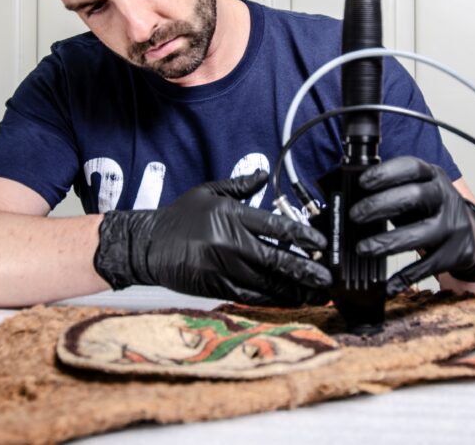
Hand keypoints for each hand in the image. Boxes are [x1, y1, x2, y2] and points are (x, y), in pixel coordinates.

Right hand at [94, 171, 331, 305]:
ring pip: (268, 283)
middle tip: (328, 279)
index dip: (303, 236)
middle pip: (278, 259)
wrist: (147, 244)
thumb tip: (262, 174)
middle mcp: (231, 242)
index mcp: (232, 216)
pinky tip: (289, 301)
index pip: (276, 226)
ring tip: (316, 294)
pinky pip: (250, 296)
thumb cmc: (179, 217)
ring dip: (295, 290)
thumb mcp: (208, 192)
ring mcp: (224, 267)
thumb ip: (239, 186)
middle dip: (307, 271)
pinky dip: (272, 300)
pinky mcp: (216, 286)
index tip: (321, 245)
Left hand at [349, 157, 474, 297]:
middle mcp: (445, 198)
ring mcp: (452, 227)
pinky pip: (427, 267)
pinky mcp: (454, 254)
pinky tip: (387, 285)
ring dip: (388, 242)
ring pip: (421, 234)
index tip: (362, 182)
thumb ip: (391, 190)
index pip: (411, 167)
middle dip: (380, 205)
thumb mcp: (417, 189)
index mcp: (433, 177)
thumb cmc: (430, 208)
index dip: (386, 173)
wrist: (471, 233)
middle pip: (414, 197)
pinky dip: (405, 277)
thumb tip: (349, 196)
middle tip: (355, 215)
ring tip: (362, 249)